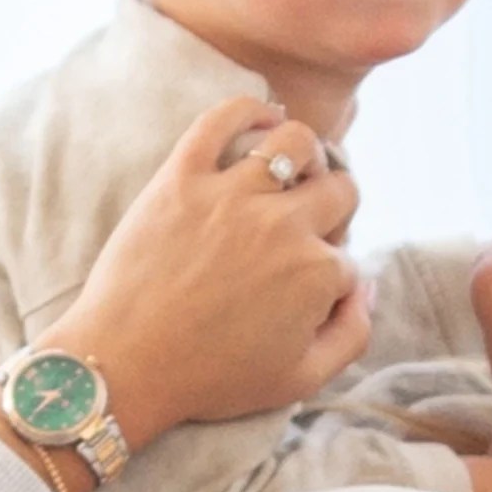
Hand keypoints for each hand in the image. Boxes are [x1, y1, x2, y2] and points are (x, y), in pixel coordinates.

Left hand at [56, 100, 376, 453]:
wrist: (122, 367)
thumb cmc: (209, 379)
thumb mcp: (300, 380)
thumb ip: (353, 334)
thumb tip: (369, 284)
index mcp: (315, 273)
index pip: (348, 254)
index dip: (331, 272)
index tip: (305, 285)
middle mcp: (282, 225)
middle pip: (339, 188)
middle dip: (333, 210)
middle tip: (305, 228)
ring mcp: (231, 195)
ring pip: (297, 141)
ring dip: (306, 156)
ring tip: (289, 177)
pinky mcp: (182, 176)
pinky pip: (225, 118)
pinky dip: (250, 111)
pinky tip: (261, 121)